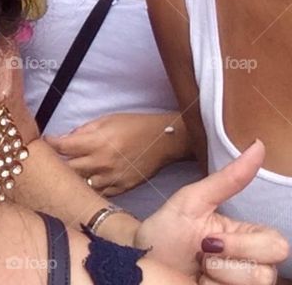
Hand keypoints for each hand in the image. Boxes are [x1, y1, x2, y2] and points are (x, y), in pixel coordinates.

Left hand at [46, 112, 186, 195]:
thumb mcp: (106, 120)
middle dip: (56, 164)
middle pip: (68, 169)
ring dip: (72, 179)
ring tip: (62, 176)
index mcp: (96, 143)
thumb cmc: (133, 125)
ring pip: (82, 185)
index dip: (50, 144)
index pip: (63, 147)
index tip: (44, 142)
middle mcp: (102, 163)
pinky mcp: (122, 188)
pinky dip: (90, 188)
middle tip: (47, 161)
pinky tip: (83, 184)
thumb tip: (66, 138)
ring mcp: (112, 178)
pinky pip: (99, 193)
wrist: (163, 141)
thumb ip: (84, 130)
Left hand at [137, 140, 288, 284]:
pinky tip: (199, 284)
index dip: (245, 245)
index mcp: (244, 237)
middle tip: (201, 256)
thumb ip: (227, 179)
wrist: (138, 267)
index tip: (209, 241)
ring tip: (199, 272)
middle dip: (229, 260)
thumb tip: (258, 145)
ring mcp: (240, 283)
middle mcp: (249, 263)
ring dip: (219, 277)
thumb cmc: (162, 235)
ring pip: (259, 284)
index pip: (277, 244)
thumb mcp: (191, 202)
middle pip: (272, 268)